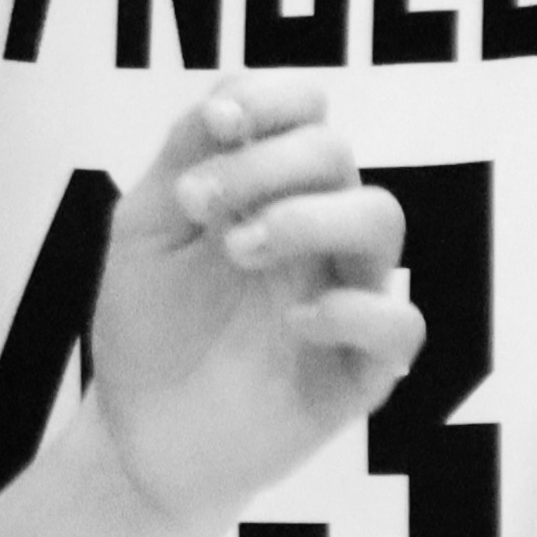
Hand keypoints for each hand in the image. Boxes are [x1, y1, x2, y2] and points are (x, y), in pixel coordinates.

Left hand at [77, 83, 417, 525]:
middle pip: (336, 153)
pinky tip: (293, 322)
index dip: (272, 99)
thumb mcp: (143, 229)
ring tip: (238, 249)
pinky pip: (399, 324)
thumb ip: (183, 159)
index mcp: (269, 188)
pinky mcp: (360, 369)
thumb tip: (227, 103)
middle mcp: (317, 232)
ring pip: (382, 219)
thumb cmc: (149, 325)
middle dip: (267, 162)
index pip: (305, 110)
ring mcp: (344, 296)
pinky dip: (353, 310)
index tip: (218, 125)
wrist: (137, 436)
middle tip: (200, 204)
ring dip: (309, 217)